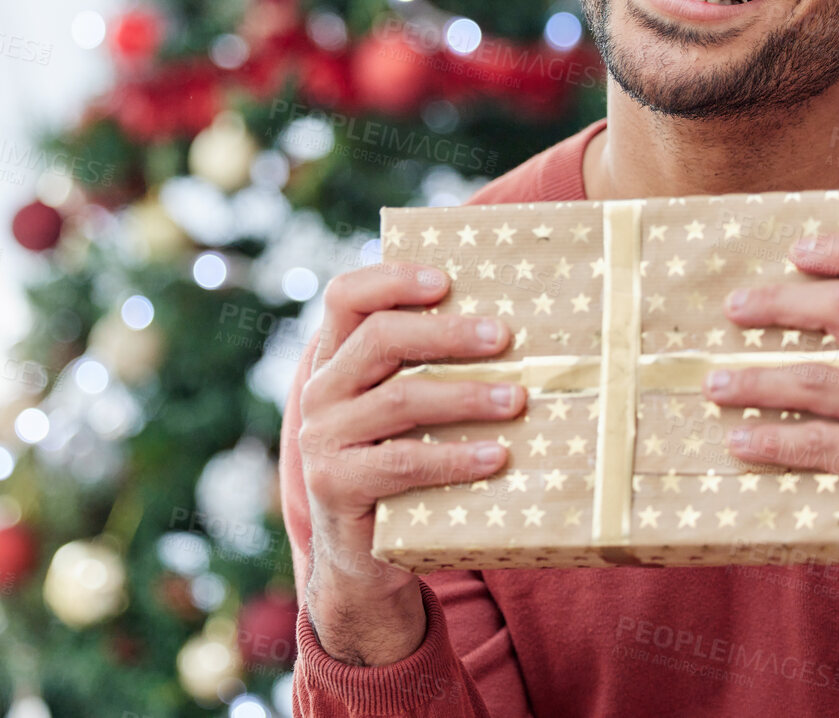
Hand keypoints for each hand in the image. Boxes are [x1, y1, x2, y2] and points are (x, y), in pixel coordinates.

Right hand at [297, 261, 526, 665]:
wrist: (361, 559)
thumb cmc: (401, 468)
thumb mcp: (402, 414)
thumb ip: (425, 371)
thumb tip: (510, 329)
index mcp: (334, 361)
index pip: (346, 297)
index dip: (392, 279)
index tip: (446, 280)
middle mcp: (321, 393)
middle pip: (379, 338)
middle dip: (447, 333)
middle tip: (503, 337)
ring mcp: (323, 440)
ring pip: (398, 399)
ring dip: (465, 395)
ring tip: (517, 398)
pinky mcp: (337, 487)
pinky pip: (403, 464)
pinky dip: (456, 457)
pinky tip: (498, 456)